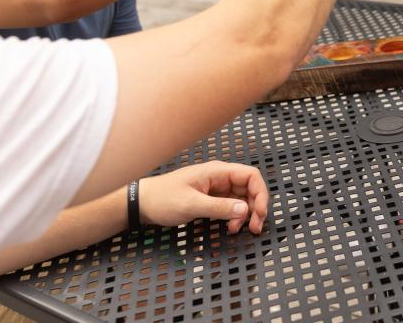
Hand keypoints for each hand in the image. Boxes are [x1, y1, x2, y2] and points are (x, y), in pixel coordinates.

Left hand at [140, 161, 268, 234]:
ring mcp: (216, 189)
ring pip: (241, 200)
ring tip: (238, 230)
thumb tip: (245, 209)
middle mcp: (220, 179)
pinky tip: (230, 228)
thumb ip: (219, 207)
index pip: (250, 176)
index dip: (260, 194)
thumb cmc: (162, 198)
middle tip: (254, 228)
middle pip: (249, 189)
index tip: (260, 213)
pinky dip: (234, 218)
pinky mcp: (210, 200)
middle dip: (255, 208)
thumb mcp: (191, 204)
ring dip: (245, 215)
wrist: (142, 203)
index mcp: (217, 172)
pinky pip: (230, 207)